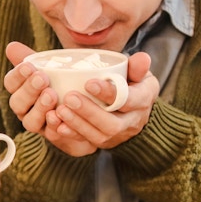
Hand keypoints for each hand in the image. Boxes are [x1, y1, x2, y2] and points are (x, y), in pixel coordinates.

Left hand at [4, 41, 160, 155]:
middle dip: (89, 112)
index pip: (127, 100)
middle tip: (69, 98)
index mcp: (142, 101)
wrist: (133, 108)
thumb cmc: (132, 83)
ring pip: (98, 136)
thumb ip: (137, 66)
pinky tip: (58, 125)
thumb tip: (143, 58)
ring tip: (60, 110)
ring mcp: (118, 135)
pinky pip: (87, 143)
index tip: (89, 83)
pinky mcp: (104, 142)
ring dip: (77, 124)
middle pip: (112, 124)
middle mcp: (132, 122)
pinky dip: (71, 134)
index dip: (109, 93)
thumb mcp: (138, 72)